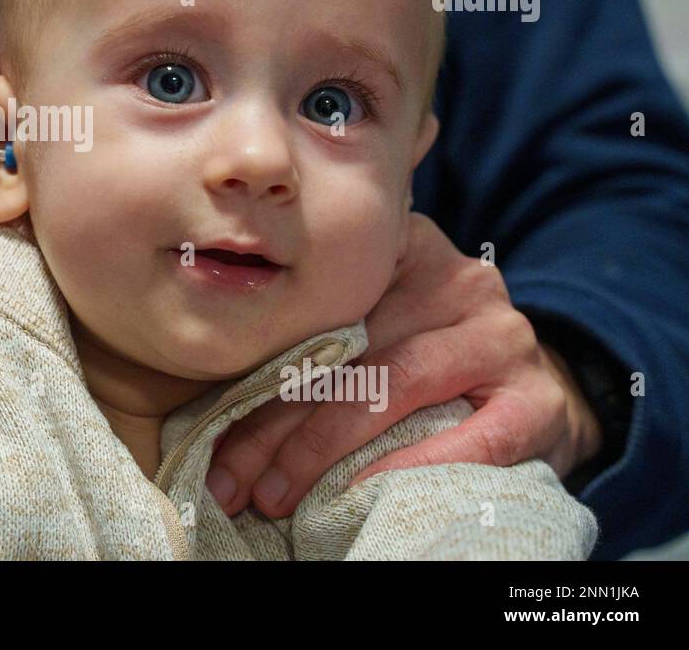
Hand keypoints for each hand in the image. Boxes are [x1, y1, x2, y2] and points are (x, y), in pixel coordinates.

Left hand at [205, 212, 604, 518]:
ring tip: (274, 493)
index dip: (255, 366)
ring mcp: (503, 334)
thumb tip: (208, 403)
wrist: (532, 393)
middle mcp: (456, 278)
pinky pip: (470, 435)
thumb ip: (312, 337)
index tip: (206, 421)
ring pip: (394, 382)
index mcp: (403, 248)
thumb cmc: (422, 360)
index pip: (318, 304)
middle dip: (274, 420)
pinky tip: (359, 492)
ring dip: (323, 447)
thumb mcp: (369, 325)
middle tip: (227, 476)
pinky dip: (410, 465)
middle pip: (346, 347)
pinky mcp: (537, 397)